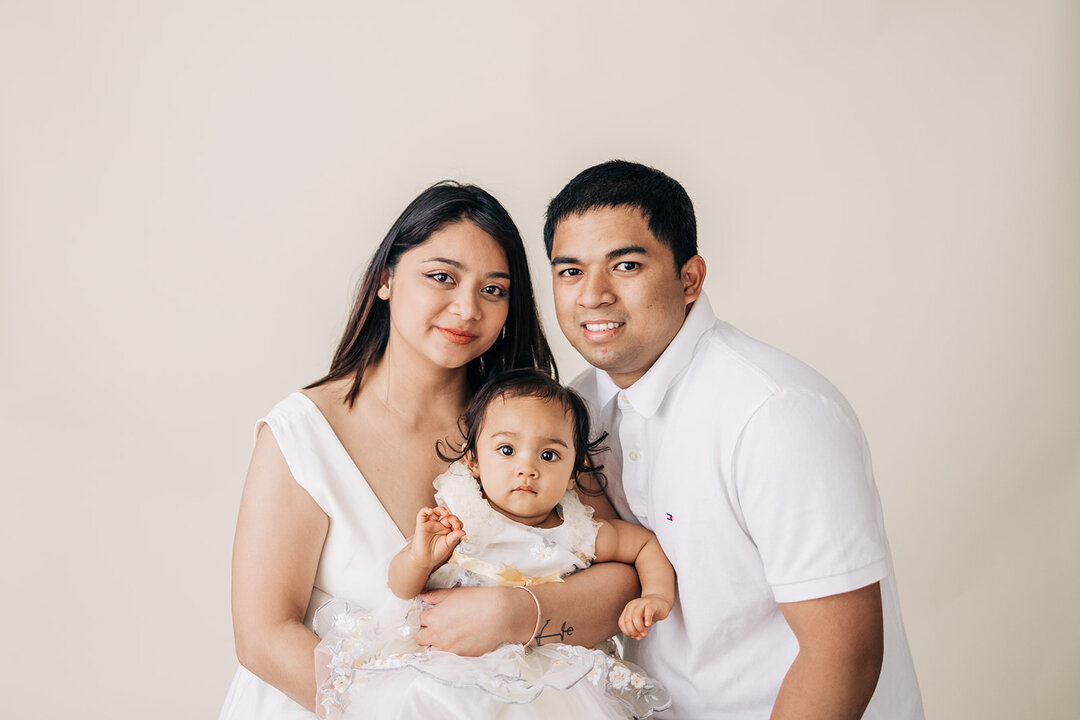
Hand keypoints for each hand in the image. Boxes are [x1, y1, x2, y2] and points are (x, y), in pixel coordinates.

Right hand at [410, 506, 464, 568]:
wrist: (425, 560)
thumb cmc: (436, 552)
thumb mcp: (448, 545)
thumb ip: (454, 537)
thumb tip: (463, 531)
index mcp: (448, 529)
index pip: (455, 522)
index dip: (458, 523)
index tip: (458, 528)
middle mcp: (440, 525)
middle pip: (447, 516)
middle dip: (452, 518)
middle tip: (455, 524)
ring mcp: (431, 524)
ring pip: (436, 511)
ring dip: (441, 510)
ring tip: (445, 513)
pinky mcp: (421, 525)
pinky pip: (422, 514)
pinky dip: (425, 510)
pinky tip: (430, 511)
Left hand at [416, 586, 531, 655]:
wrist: (499, 615)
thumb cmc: (478, 601)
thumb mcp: (454, 593)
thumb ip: (435, 596)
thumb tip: (423, 597)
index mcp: (433, 617)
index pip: (419, 619)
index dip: (427, 616)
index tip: (433, 615)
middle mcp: (436, 635)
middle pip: (419, 638)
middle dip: (426, 632)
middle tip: (437, 627)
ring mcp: (447, 648)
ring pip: (430, 651)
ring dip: (434, 645)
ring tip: (446, 638)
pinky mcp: (459, 657)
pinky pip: (445, 658)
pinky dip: (447, 653)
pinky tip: (457, 644)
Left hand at [618, 594, 670, 639]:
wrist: (660, 602)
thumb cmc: (649, 612)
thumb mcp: (640, 621)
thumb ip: (636, 628)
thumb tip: (635, 635)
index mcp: (628, 609)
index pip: (622, 622)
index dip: (627, 632)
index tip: (633, 636)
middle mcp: (633, 605)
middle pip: (627, 620)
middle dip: (632, 631)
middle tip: (639, 636)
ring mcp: (642, 603)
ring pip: (636, 616)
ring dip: (639, 628)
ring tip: (644, 633)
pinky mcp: (652, 604)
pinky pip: (648, 611)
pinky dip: (647, 619)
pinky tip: (648, 624)